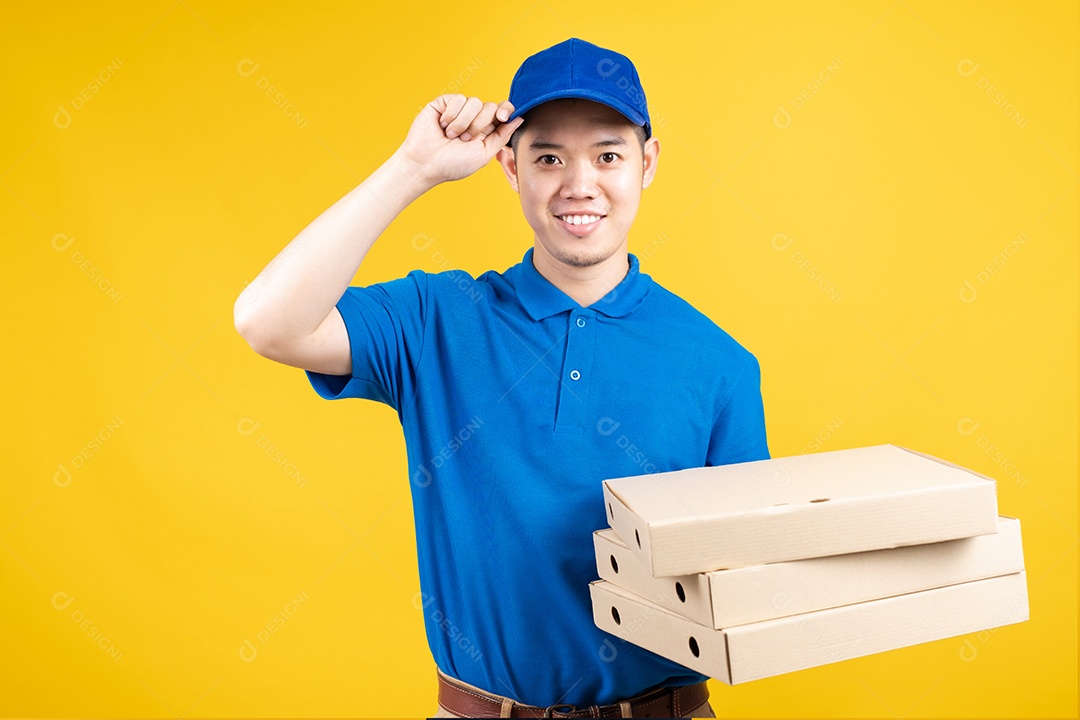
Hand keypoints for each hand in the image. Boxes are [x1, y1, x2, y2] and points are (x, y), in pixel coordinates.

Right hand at [396, 94, 523, 186]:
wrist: (425, 164)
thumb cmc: (453, 164)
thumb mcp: (483, 154)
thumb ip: (502, 137)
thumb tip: (519, 119)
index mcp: (486, 130)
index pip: (503, 111)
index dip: (506, 110)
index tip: (502, 118)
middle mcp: (474, 117)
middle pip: (490, 106)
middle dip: (479, 124)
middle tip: (465, 139)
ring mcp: (459, 109)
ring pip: (474, 102)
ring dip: (463, 123)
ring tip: (451, 136)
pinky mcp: (444, 103)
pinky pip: (458, 99)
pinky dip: (452, 115)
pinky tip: (443, 126)